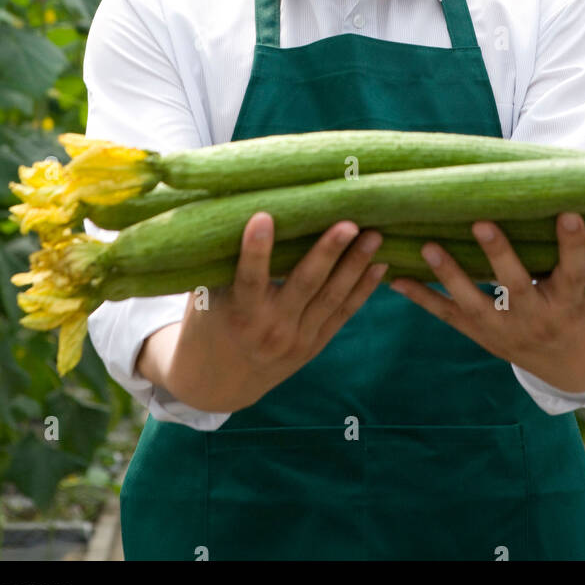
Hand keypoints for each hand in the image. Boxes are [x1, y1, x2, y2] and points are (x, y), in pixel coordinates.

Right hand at [158, 213, 386, 411]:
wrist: (218, 381)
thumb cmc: (207, 320)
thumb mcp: (204, 294)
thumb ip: (221, 260)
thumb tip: (232, 204)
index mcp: (238, 313)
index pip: (249, 278)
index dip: (256, 250)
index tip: (263, 216)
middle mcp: (271, 329)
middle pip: (304, 285)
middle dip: (328, 252)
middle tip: (348, 223)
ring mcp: (297, 339)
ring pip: (331, 298)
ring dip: (355, 265)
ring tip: (375, 235)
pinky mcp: (314, 345)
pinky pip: (343, 313)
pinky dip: (363, 289)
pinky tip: (380, 264)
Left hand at [388, 213, 584, 393]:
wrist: (577, 365)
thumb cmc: (584, 306)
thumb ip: (576, 251)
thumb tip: (570, 192)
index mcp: (572, 301)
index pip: (576, 270)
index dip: (573, 243)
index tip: (569, 213)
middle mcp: (539, 317)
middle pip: (517, 285)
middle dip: (498, 255)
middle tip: (481, 223)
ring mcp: (507, 330)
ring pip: (475, 303)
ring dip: (450, 274)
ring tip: (428, 246)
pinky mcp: (483, 336)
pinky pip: (449, 316)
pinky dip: (422, 297)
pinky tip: (396, 279)